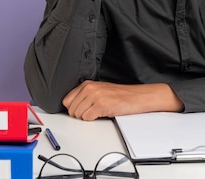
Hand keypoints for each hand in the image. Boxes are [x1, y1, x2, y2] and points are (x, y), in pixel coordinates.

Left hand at [62, 80, 183, 120]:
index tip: (80, 110)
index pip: (66, 100)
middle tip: (92, 112)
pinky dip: (93, 120)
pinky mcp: (101, 105)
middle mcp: (90, 88)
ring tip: (98, 112)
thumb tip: (71, 107)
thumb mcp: (99, 90)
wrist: (137, 97)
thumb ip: (84, 95)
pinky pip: (87, 118)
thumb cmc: (120, 95)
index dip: (73, 108)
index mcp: (87, 84)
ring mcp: (95, 96)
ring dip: (87, 118)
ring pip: (78, 115)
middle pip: (71, 110)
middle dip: (79, 114)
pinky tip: (102, 114)